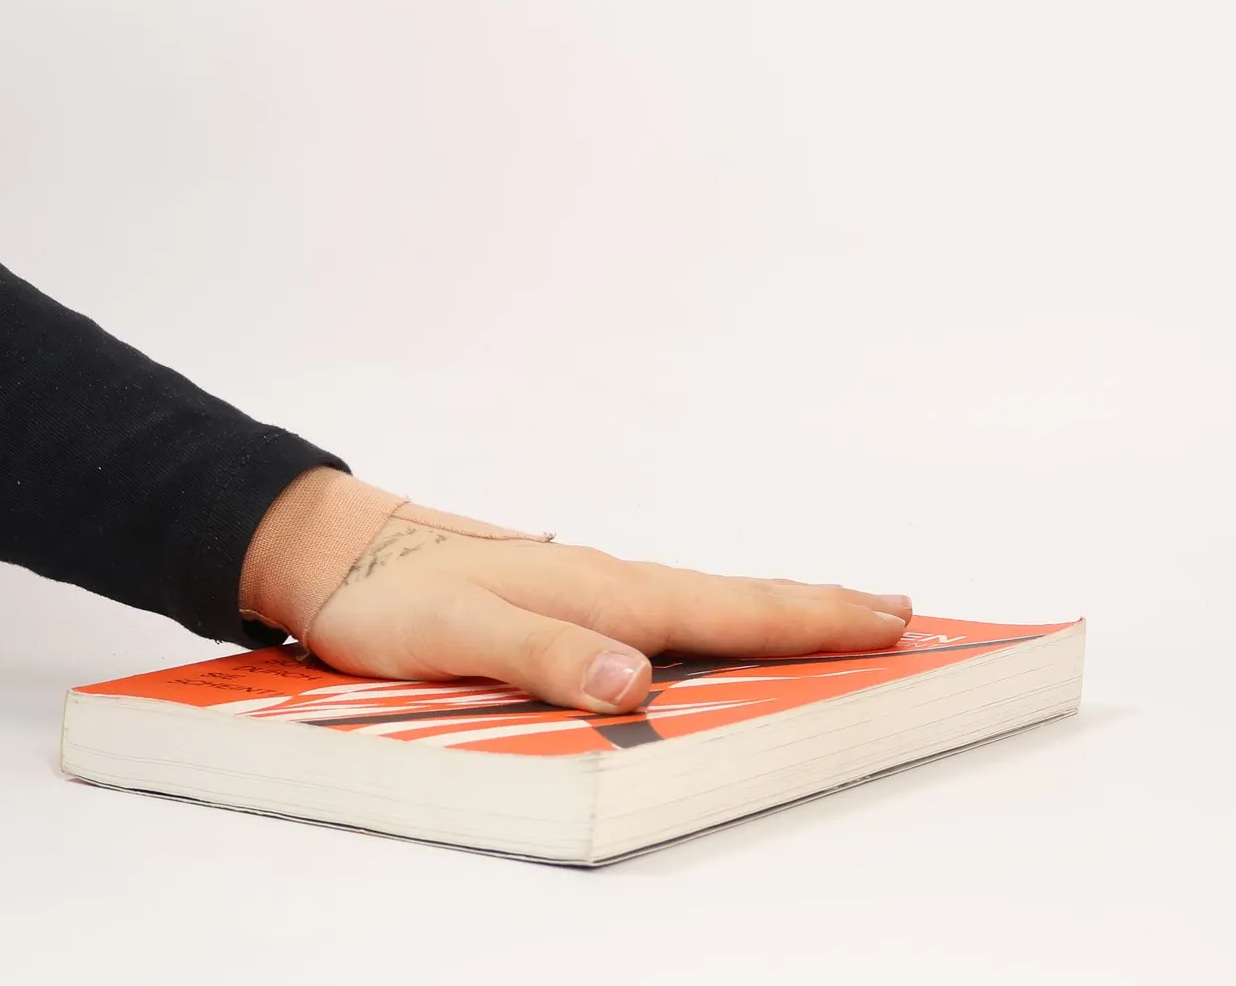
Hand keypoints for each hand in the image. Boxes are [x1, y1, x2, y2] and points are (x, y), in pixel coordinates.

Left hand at [305, 523, 910, 714]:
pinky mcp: (564, 600)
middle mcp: (608, 584)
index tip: (889, 617)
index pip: (729, 609)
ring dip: (776, 612)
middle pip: (736, 600)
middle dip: (820, 609)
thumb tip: (637, 685)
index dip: (812, 618)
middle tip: (898, 613)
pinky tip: (718, 632)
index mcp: (602, 593)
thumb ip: (549, 658)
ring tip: (832, 620)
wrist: (338, 550)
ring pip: (705, 603)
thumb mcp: (461, 637)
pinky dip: (718, 619)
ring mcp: (590, 587)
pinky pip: (666, 612)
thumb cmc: (392, 598)